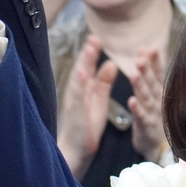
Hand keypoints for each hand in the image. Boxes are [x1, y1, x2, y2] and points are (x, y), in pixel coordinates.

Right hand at [57, 36, 117, 176]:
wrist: (77, 149)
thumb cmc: (87, 124)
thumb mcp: (99, 99)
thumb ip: (103, 81)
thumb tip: (110, 62)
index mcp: (84, 88)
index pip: (88, 67)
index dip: (92, 52)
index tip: (96, 37)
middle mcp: (77, 93)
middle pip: (82, 70)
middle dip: (87, 54)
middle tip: (93, 37)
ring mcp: (74, 103)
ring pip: (78, 81)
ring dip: (83, 65)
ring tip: (89, 50)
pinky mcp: (75, 114)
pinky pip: (77, 99)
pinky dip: (79, 86)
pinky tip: (82, 75)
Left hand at [121, 48, 166, 162]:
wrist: (159, 147)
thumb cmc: (156, 117)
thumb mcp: (155, 94)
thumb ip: (153, 73)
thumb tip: (150, 48)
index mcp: (158, 91)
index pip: (157, 73)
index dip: (154, 61)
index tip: (150, 48)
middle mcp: (158, 101)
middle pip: (152, 83)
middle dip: (146, 70)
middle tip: (140, 58)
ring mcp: (153, 114)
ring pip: (146, 98)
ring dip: (140, 86)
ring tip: (134, 75)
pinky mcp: (146, 127)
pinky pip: (141, 118)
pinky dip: (137, 110)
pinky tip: (132, 102)